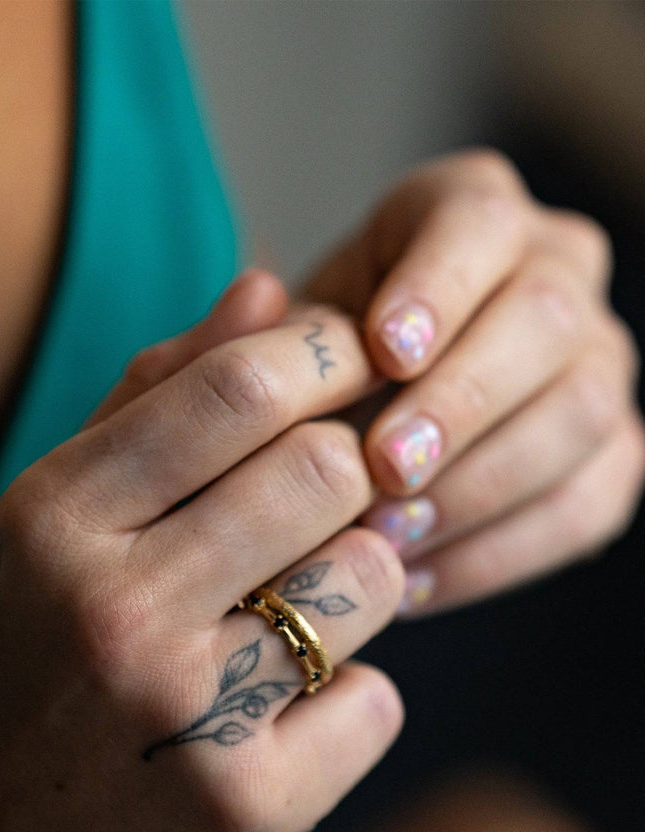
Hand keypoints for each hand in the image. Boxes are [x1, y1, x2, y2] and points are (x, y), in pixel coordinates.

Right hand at [0, 270, 407, 831]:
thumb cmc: (1, 682)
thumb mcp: (37, 531)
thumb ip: (148, 402)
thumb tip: (269, 286)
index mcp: (54, 521)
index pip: (236, 388)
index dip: (320, 361)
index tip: (345, 373)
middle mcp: (114, 608)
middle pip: (325, 471)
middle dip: (346, 477)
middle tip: (319, 508)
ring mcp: (181, 715)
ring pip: (367, 580)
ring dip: (354, 586)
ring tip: (292, 617)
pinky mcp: (241, 811)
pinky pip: (374, 703)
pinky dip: (348, 701)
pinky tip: (282, 718)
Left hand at [301, 148, 644, 614]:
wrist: (345, 425)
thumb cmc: (308, 370)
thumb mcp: (279, 342)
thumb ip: (265, 332)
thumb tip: (258, 302)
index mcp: (470, 213)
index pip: (478, 224)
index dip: (439, 286)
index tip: (386, 350)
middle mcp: (554, 271)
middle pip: (543, 320)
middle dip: (461, 401)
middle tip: (386, 468)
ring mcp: (595, 362)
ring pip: (579, 414)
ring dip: (478, 486)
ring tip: (388, 538)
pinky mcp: (608, 451)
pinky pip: (582, 505)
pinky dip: (494, 554)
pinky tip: (410, 583)